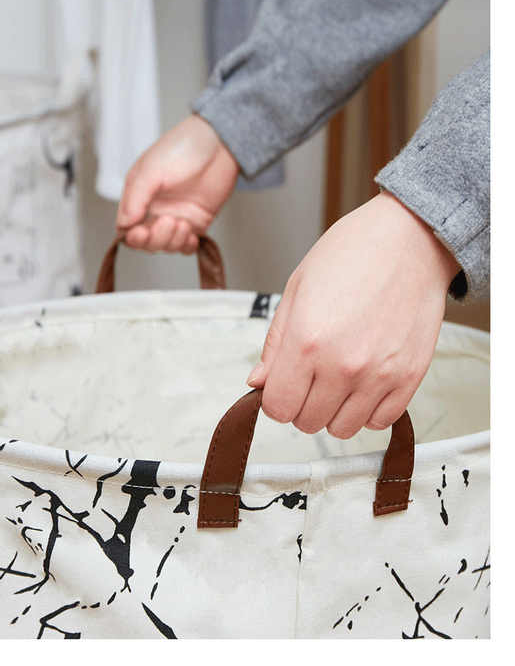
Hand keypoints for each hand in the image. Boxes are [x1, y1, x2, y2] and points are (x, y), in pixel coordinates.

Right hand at [117, 115, 238, 252]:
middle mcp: (155, 209)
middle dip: (156, 239)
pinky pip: (186, 245)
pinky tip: (191, 236)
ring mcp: (176, 216)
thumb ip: (136, 197)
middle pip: (146, 242)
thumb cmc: (184, 146)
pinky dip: (186, 246)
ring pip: (166, 245)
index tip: (142, 232)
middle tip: (168, 221)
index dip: (133, 236)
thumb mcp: (152, 169)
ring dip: (173, 240)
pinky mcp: (197, 221)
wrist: (220, 144)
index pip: (127, 227)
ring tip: (183, 223)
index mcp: (139, 196)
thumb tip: (125, 223)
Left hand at [247, 191, 459, 437]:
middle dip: (302, 404)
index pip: (278, 407)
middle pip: (307, 423)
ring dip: (334, 411)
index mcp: (306, 340)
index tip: (283, 385)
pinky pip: (381, 421)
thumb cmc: (351, 254)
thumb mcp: (296, 289)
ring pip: (343, 429)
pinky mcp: (410, 377)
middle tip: (311, 377)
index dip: (275, 399)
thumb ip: (275, 344)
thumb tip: (258, 383)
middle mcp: (342, 365)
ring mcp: (379, 375)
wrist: (409, 239)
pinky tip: (365, 383)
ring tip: (339, 379)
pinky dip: (368, 410)